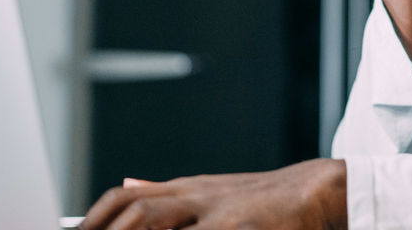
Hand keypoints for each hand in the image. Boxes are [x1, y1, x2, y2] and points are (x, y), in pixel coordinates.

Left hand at [78, 159, 345, 229]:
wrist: (319, 191)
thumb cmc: (265, 203)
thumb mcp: (210, 193)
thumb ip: (166, 195)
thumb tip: (125, 187)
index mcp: (185, 190)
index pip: (124, 199)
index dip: (91, 220)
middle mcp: (195, 196)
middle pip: (132, 209)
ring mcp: (216, 210)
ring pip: (153, 217)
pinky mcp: (239, 225)